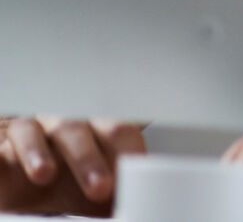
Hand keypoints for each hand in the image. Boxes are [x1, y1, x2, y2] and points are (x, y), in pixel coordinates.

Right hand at [0, 116, 145, 215]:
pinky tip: (3, 161)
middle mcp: (62, 125)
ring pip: (31, 132)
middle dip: (88, 158)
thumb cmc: (66, 183)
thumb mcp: (91, 190)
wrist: (24, 180)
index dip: (127, 151)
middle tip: (100, 187)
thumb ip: (112, 195)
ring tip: (44, 174)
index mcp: (96, 129)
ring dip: (37, 152)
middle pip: (76, 131)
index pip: (117, 131)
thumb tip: (133, 211)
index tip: (136, 175)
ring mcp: (27, 132)